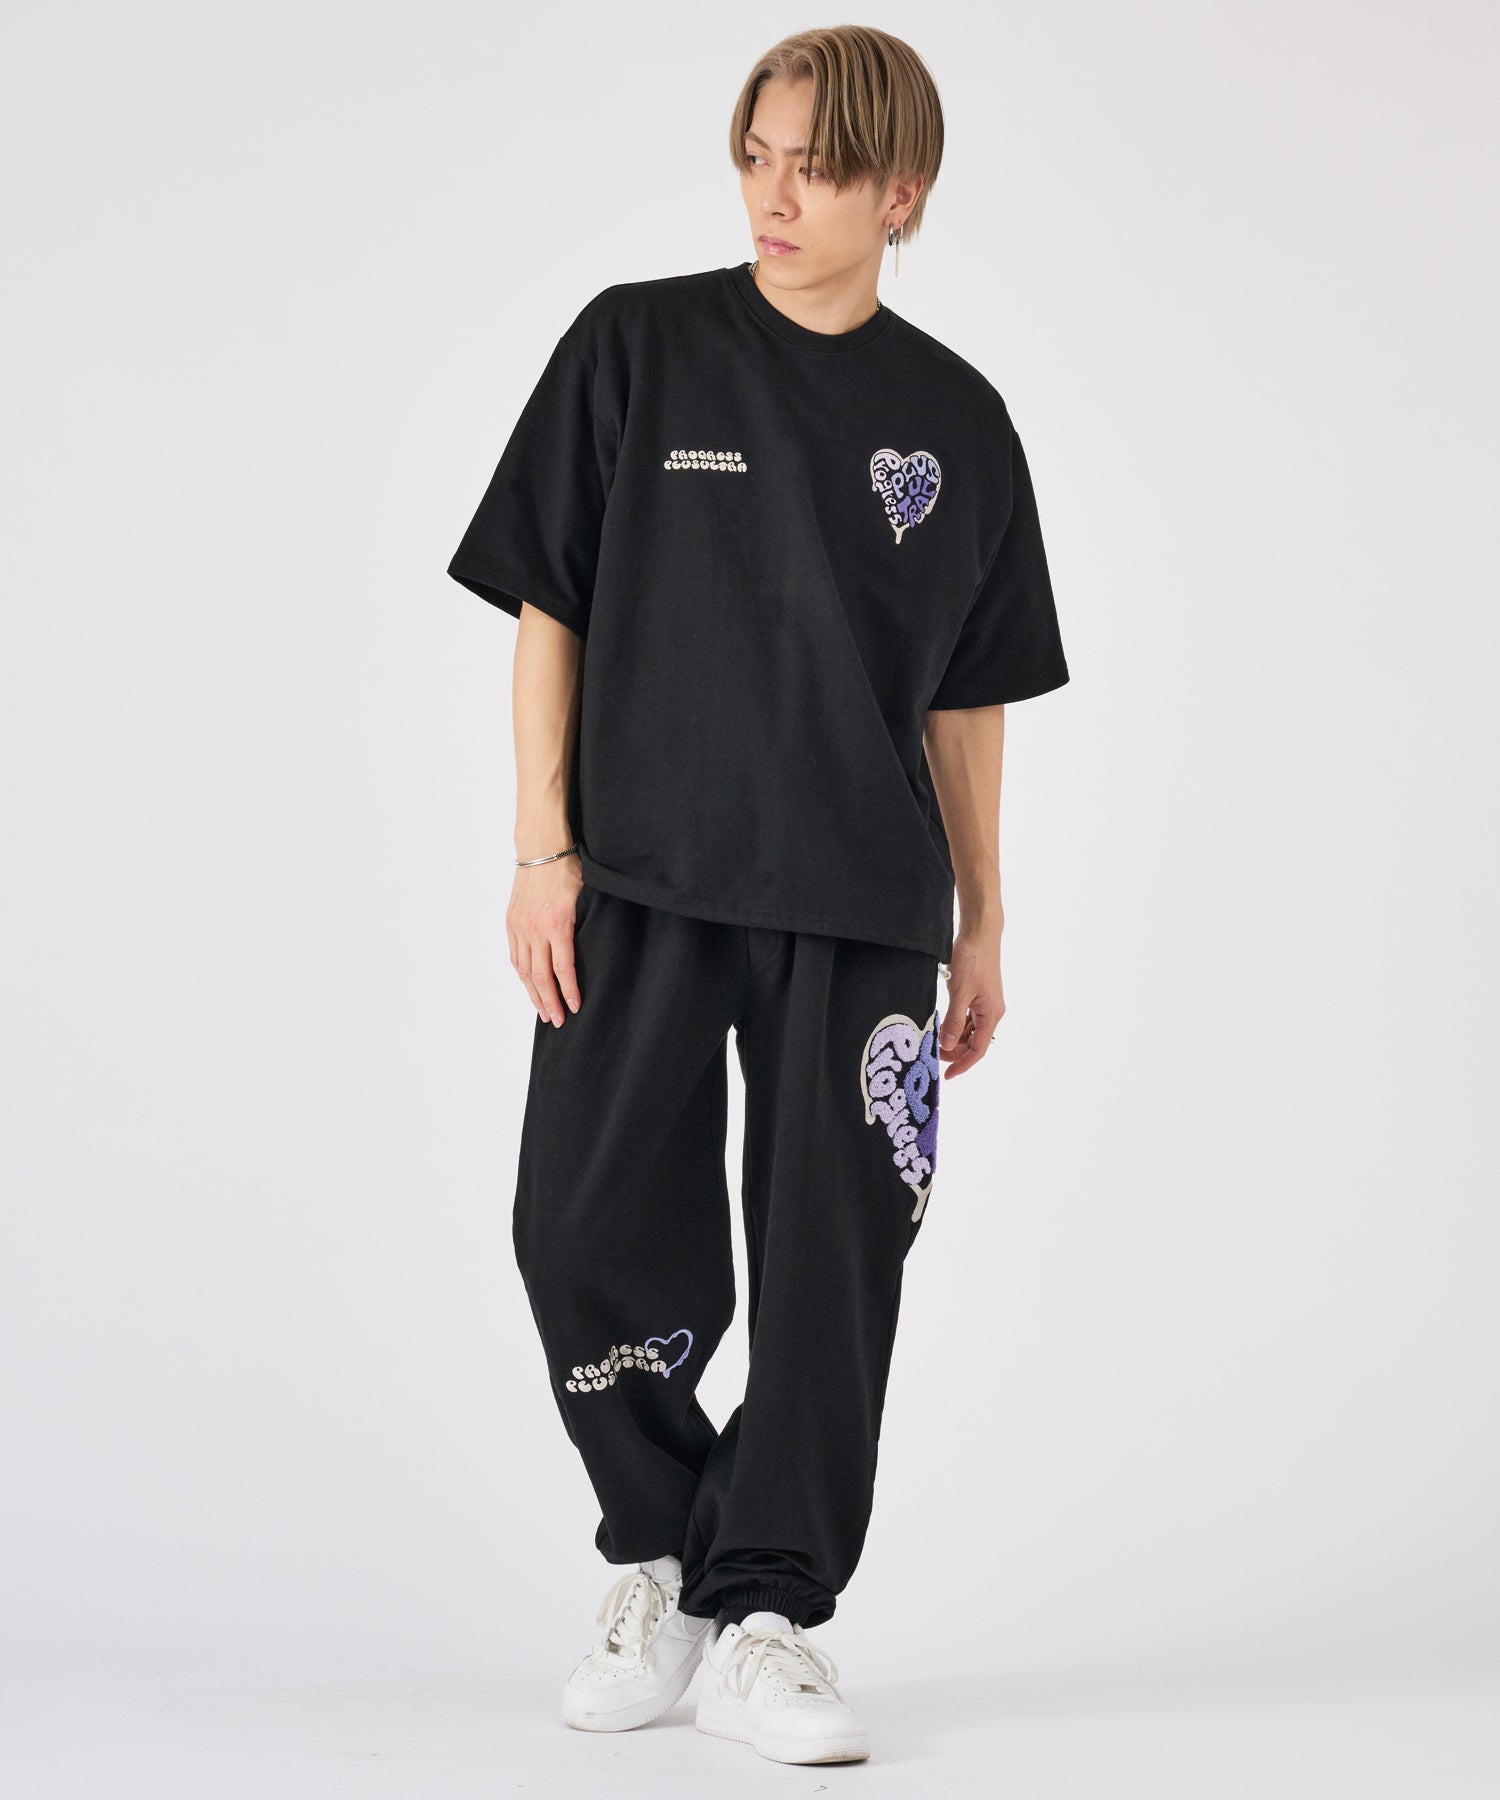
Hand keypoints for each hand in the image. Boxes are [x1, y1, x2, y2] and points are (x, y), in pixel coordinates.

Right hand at [508, 857, 585, 1026]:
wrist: (540, 850)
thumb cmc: (568, 870)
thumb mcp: (585, 897)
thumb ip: (586, 924)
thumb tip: (597, 949)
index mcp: (557, 925)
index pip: (563, 968)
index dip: (569, 991)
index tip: (576, 1007)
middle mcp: (535, 930)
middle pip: (540, 976)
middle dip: (550, 1002)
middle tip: (558, 1021)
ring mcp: (520, 928)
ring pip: (524, 971)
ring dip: (533, 994)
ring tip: (543, 1012)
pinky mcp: (511, 923)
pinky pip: (515, 957)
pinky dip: (522, 975)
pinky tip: (528, 986)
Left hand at [937, 927, 1004, 1078]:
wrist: (980, 933)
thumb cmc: (972, 959)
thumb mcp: (959, 992)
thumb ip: (953, 1020)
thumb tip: (946, 1045)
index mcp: (991, 1014)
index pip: (978, 1050)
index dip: (962, 1064)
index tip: (947, 1075)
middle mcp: (992, 1012)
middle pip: (974, 1042)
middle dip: (955, 1051)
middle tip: (933, 1053)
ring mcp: (986, 1003)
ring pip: (970, 1030)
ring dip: (954, 1037)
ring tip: (934, 1038)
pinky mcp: (980, 995)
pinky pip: (968, 1017)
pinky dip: (955, 1024)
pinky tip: (942, 1022)